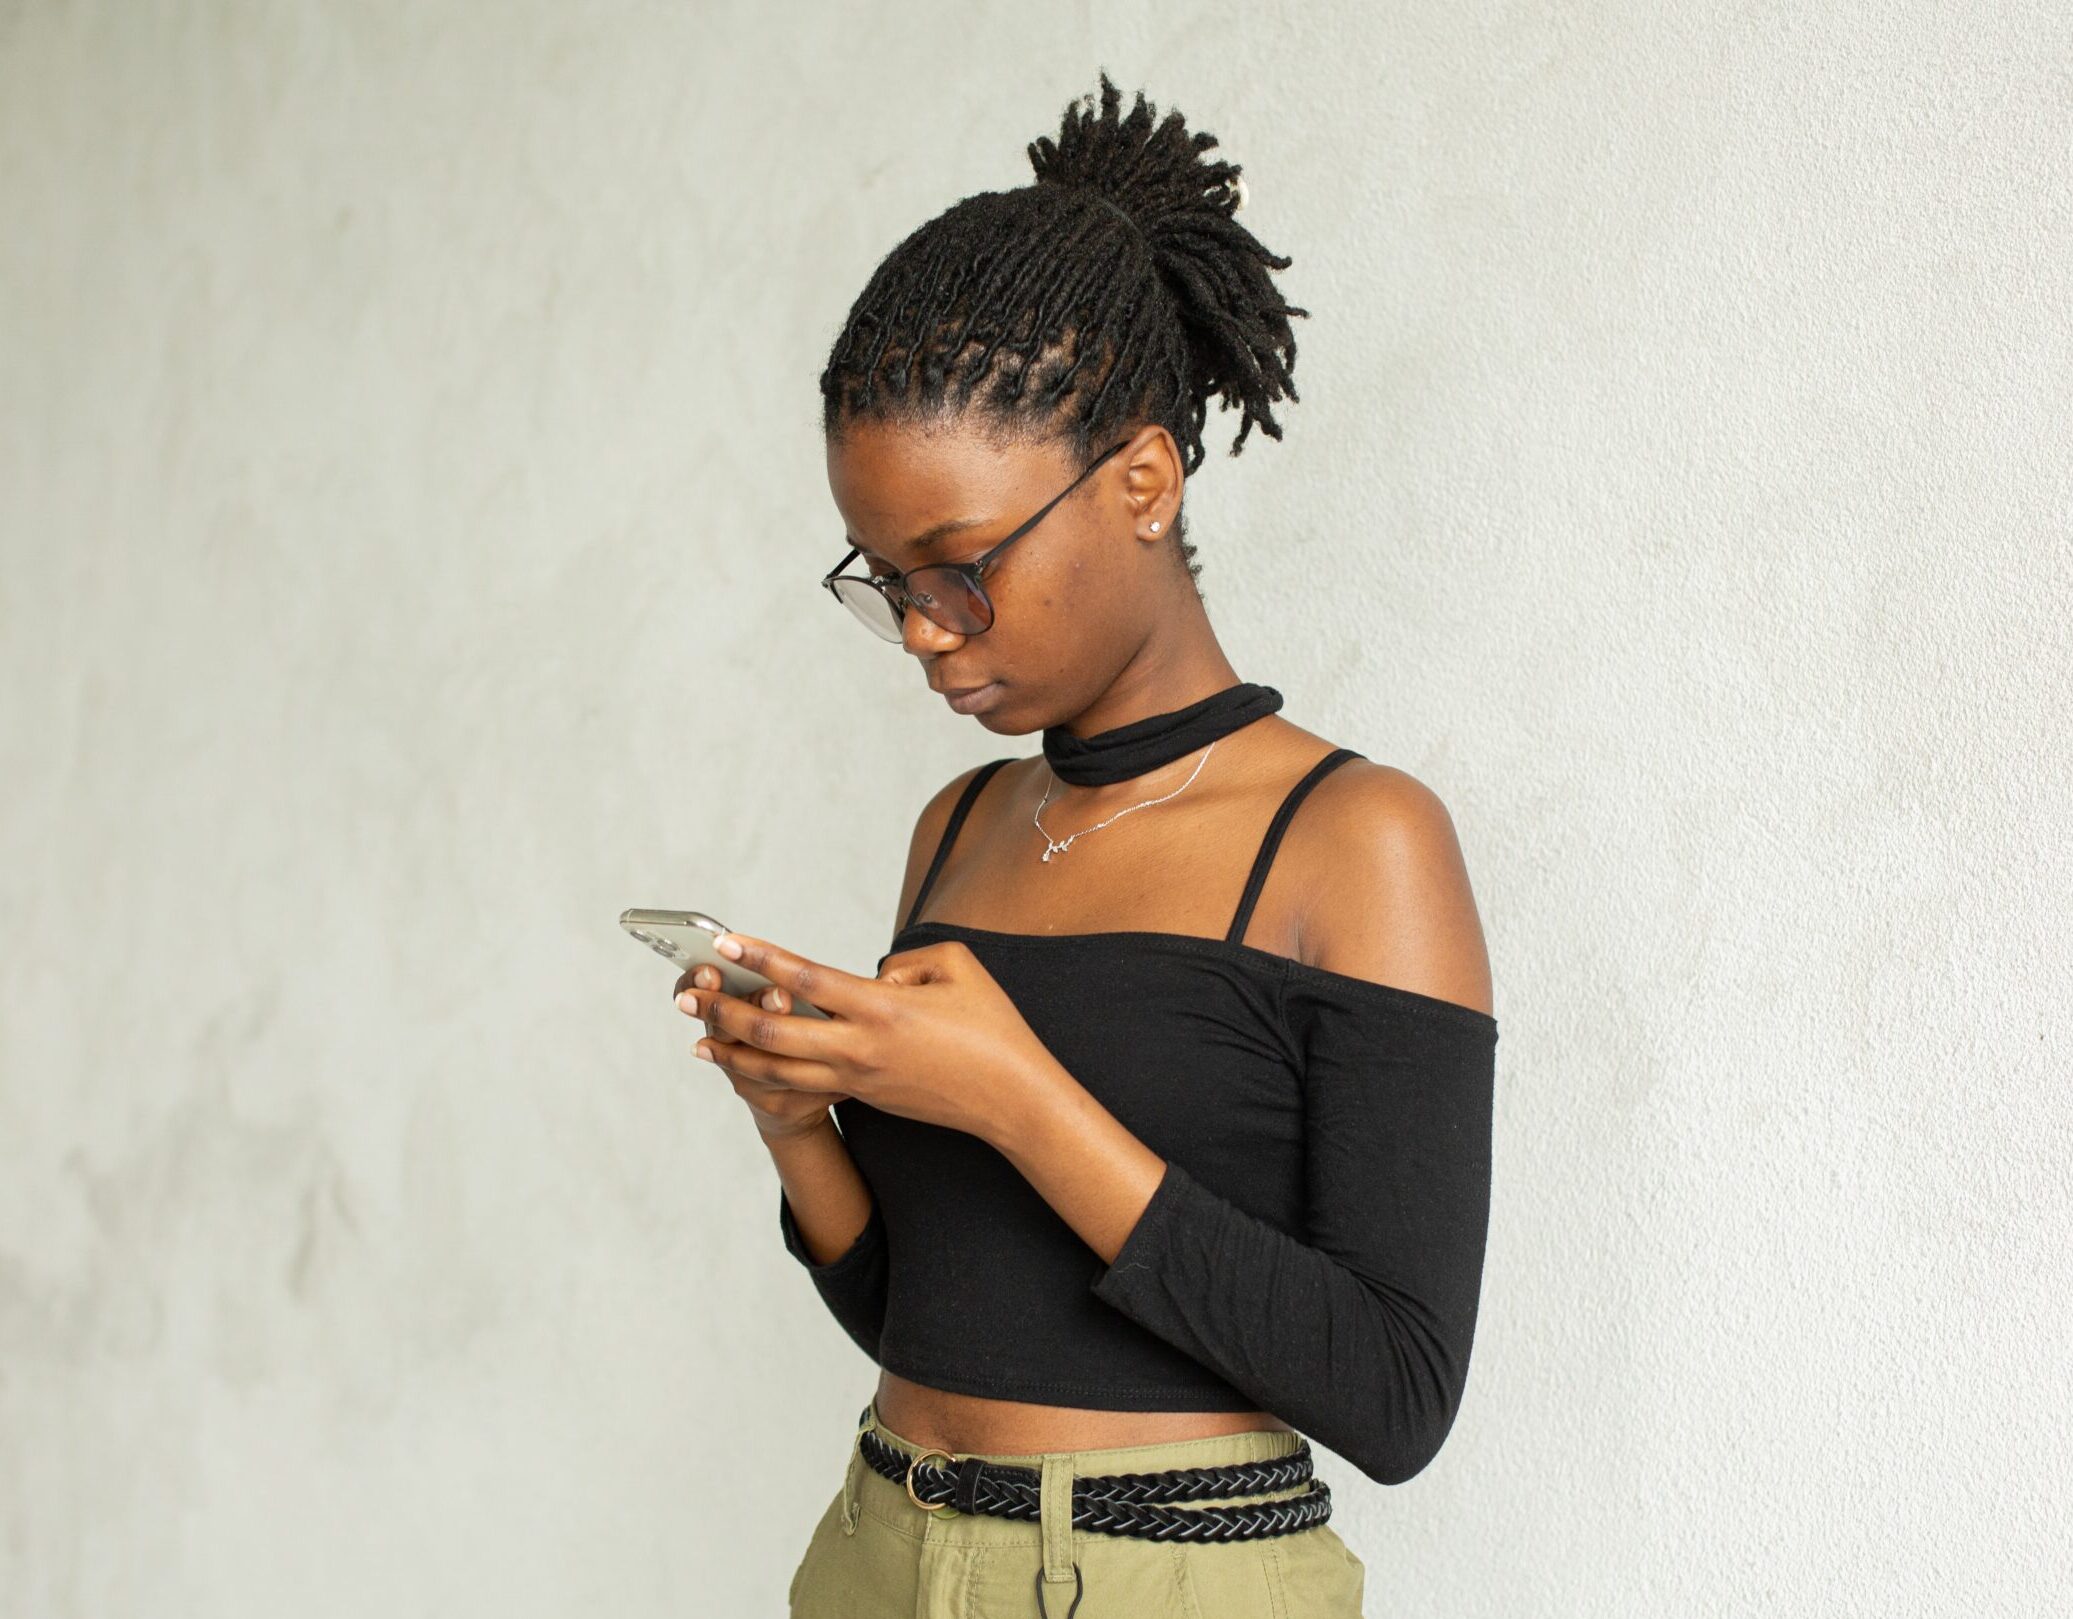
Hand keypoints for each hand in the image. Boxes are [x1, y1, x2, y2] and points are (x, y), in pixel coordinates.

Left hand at [674, 931, 1060, 1146]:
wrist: (1012, 1098)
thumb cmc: (992, 1026)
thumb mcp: (957, 965)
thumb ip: (906, 959)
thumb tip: (872, 976)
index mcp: (881, 1008)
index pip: (805, 978)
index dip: (761, 958)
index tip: (726, 940)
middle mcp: (859, 1047)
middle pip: (773, 1033)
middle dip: (724, 1012)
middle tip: (686, 994)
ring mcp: (858, 1078)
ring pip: (778, 1071)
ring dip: (733, 1054)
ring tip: (697, 1042)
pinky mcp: (863, 1096)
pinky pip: (803, 1086)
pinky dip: (766, 1076)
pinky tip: (745, 1067)